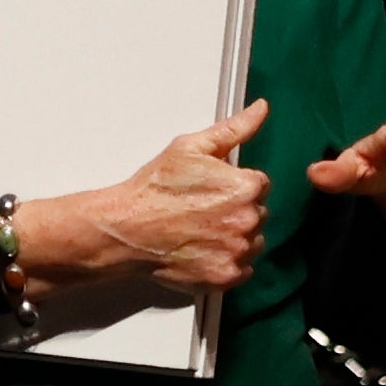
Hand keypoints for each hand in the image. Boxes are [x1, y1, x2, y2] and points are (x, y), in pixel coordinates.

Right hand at [15, 99, 272, 299]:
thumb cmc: (154, 189)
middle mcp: (248, 221)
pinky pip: (242, 269)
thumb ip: (234, 129)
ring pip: (252, 243)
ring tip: (202, 232)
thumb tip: (261, 108)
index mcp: (246, 187)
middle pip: (258, 214)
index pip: (260, 185)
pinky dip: (227, 262)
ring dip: (235, 238)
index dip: (235, 186)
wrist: (124, 228)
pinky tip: (203, 250)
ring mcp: (237, 252)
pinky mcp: (224, 277)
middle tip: (203, 212)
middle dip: (237, 211)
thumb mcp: (190, 148)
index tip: (212, 191)